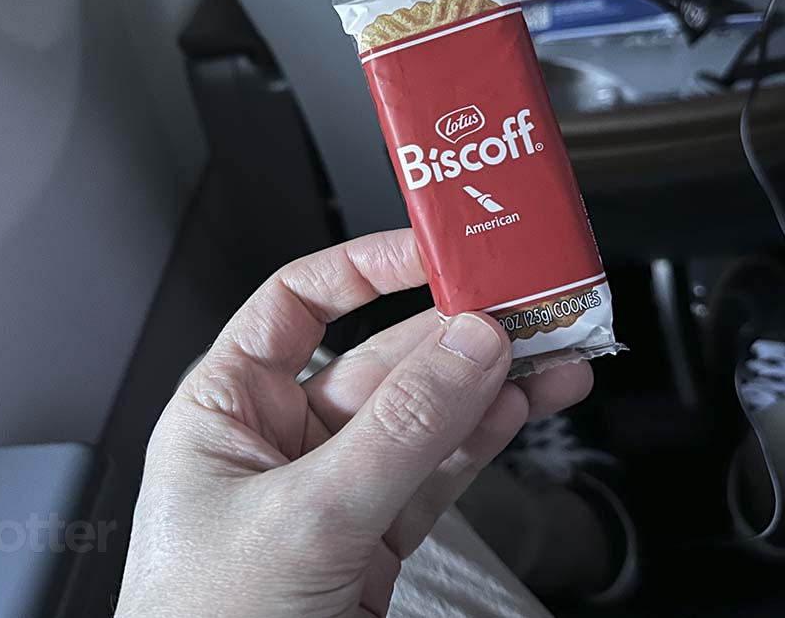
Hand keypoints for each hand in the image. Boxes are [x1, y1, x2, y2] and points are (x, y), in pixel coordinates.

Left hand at [115, 229, 592, 617]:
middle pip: (381, 356)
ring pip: (425, 414)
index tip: (434, 250)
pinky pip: (440, 468)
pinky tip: (528, 403)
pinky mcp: (378, 535)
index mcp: (228, 405)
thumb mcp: (303, 516)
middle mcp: (282, 436)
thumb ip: (396, 433)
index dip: (365, 266)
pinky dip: (487, 436)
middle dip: (456, 332)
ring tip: (555, 350)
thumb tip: (468, 348)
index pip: (298, 303)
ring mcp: (337, 486)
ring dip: (491, 381)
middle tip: (526, 305)